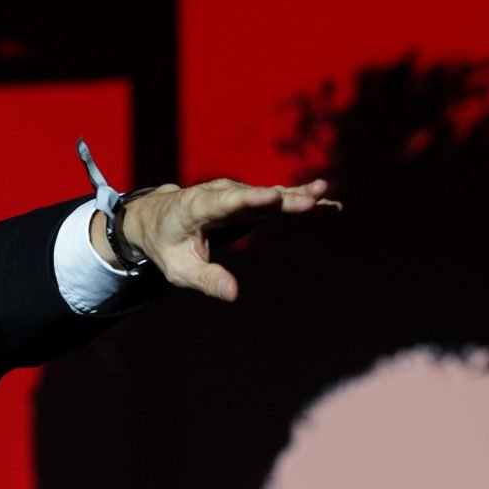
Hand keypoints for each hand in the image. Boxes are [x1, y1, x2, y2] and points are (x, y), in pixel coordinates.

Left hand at [100, 176, 338, 301]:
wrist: (159, 217)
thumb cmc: (167, 246)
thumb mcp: (179, 270)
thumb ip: (206, 280)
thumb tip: (233, 294)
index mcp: (195, 207)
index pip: (225, 203)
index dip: (250, 200)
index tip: (273, 196)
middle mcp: (219, 194)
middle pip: (254, 197)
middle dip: (282, 198)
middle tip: (310, 199)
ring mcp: (237, 195)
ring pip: (269, 195)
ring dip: (297, 195)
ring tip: (323, 195)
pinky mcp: (250, 200)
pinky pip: (277, 200)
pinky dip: (300, 201)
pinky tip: (328, 205)